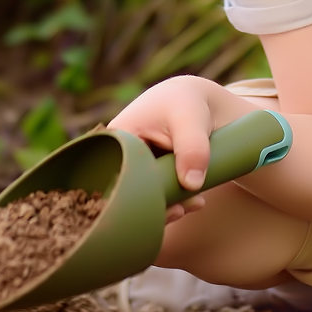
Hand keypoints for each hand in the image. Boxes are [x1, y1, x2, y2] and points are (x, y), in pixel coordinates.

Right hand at [108, 75, 222, 222]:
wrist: (195, 100)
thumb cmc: (187, 104)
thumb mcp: (191, 120)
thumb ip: (193, 148)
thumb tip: (191, 185)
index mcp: (116, 138)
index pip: (118, 177)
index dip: (140, 198)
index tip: (169, 207)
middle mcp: (117, 156)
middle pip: (129, 192)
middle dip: (156, 207)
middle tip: (182, 211)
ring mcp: (131, 168)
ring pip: (143, 198)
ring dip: (168, 207)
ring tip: (195, 204)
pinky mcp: (146, 175)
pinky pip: (155, 196)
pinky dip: (173, 203)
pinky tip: (195, 203)